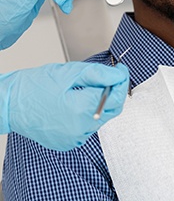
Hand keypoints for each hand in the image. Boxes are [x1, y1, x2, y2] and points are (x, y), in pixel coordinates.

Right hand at [0, 61, 128, 150]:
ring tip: (85, 89)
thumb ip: (99, 74)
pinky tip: (76, 103)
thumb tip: (120, 75)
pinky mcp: (68, 143)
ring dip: (101, 103)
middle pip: (112, 110)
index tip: (121, 70)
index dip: (122, 80)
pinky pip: (88, 128)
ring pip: (101, 119)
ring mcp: (74, 139)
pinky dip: (89, 115)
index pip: (116, 96)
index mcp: (82, 110)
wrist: (9, 104)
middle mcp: (80, 129)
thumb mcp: (70, 72)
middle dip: (114, 92)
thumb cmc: (35, 85)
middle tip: (108, 77)